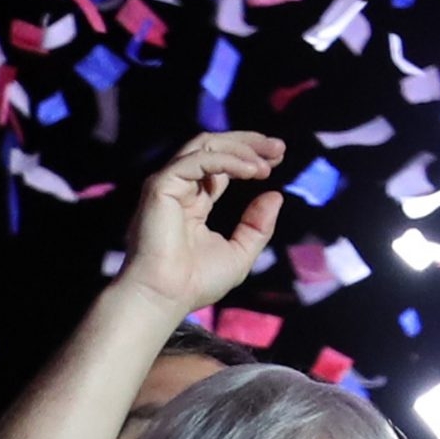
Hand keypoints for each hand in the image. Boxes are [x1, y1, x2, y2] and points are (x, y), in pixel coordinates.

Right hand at [119, 131, 285, 315]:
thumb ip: (257, 225)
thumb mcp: (240, 252)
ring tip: (268, 162)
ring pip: (205, 146)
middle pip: (214, 147)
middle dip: (248, 142)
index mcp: (194, 202)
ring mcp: (168, 184)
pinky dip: (227, 161)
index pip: (221, 166)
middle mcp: (180, 188)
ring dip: (240, 148)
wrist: (166, 296)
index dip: (249, 156)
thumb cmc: (196, 282)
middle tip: (278, 147)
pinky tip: (251, 170)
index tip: (277, 157)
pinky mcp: (161, 185)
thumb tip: (276, 195)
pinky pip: (198, 161)